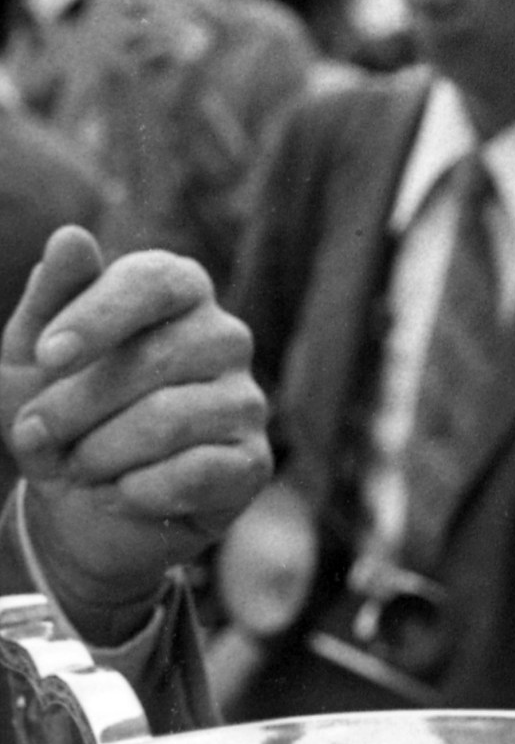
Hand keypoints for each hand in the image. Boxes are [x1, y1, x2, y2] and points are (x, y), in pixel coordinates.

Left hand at [3, 227, 270, 633]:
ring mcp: (246, 401)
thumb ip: (51, 297)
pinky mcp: (253, 462)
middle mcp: (224, 337)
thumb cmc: (62, 412)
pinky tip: (114, 493)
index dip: (97, 316)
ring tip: (74, 467)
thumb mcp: (31, 355)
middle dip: (77, 404)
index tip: (45, 357)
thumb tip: (71, 237)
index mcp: (177, 290)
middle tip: (31, 433)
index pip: (153, 282)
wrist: (85, 505)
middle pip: (157, 359)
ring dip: (100, 452)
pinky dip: (138, 490)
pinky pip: (197, 473)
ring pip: (172, 420)